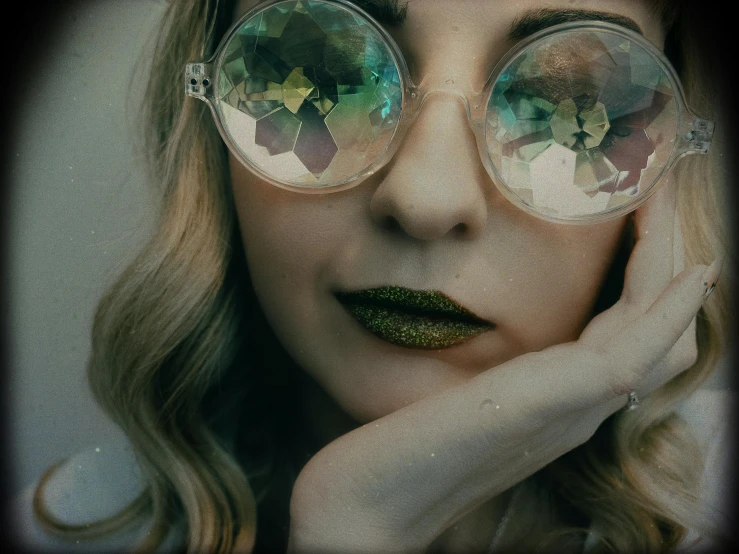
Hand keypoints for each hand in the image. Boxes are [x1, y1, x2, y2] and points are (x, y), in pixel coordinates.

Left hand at [287, 183, 718, 552]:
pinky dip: (670, 307)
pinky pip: (636, 348)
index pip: (623, 345)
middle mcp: (576, 412)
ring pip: (656, 337)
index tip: (646, 237)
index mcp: (553, 409)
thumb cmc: (397, 454)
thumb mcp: (448, 401)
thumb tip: (473, 336)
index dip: (648, 296)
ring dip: (670, 271)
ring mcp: (571, 409)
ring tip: (667, 209)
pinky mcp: (553, 399)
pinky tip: (685, 270)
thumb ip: (480, 376)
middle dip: (666, 269)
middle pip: (654, 338)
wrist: (368, 509)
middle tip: (663, 202)